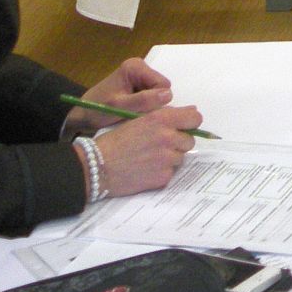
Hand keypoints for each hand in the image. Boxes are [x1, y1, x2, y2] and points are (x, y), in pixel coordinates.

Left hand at [63, 58, 172, 135]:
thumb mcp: (119, 107)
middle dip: (151, 103)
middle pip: (161, 88)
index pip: (163, 84)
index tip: (139, 110)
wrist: (83, 115)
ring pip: (157, 94)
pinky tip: (131, 110)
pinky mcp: (138, 84)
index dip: (155, 100)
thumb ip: (143, 100)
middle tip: (133, 111)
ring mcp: (139, 75)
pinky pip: (151, 96)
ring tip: (131, 111)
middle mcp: (139, 67)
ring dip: (147, 106)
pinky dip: (144, 106)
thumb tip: (168, 95)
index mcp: (135, 67)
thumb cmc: (98, 110)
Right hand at [86, 104, 204, 198]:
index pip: (194, 117)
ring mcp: (167, 159)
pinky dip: (161, 172)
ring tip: (149, 158)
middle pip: (189, 140)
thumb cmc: (114, 141)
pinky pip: (171, 173)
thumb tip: (187, 114)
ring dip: (170, 158)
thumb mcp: (137, 120)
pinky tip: (146, 170)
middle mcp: (168, 137)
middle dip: (178, 143)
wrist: (97, 166)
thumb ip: (162, 118)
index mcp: (161, 119)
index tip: (185, 126)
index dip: (190, 123)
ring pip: (180, 157)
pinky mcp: (163, 177)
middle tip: (160, 146)